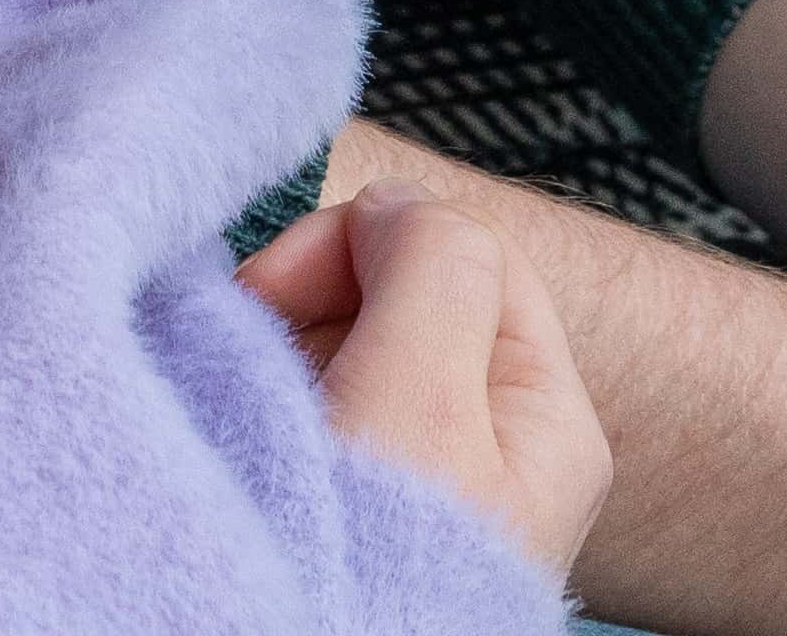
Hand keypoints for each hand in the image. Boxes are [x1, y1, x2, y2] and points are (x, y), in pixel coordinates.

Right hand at [254, 181, 615, 583]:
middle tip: (253, 352)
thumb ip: (433, 269)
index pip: (461, 251)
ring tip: (248, 412)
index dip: (365, 245)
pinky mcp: (355, 510)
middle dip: (312, 302)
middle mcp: (490, 447)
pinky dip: (264, 408)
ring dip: (281, 356)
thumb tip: (403, 202)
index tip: (283, 289)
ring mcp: (420, 483)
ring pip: (346, 348)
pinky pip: (310, 411)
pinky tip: (242, 441)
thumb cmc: (380, 584)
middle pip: (401, 293)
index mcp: (544, 418)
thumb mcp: (425, 402)